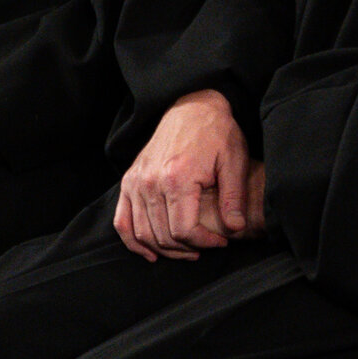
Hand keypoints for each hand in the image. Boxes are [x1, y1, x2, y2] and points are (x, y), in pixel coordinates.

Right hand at [114, 87, 263, 260]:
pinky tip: (150, 252)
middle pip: (163, 235)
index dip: (205, 242)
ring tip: (187, 250)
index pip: (184, 230)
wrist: (191, 106)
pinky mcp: (128, 180)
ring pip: (143, 233)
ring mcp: (135, 182)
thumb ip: (233, 197)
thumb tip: (236, 229)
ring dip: (164, 249)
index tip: (221, 241)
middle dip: (187, 249)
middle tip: (206, 247)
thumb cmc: (216, 132)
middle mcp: (150, 182)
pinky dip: (133, 241)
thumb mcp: (234, 160)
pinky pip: (122, 221)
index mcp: (177, 178)